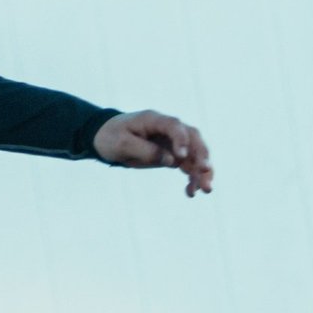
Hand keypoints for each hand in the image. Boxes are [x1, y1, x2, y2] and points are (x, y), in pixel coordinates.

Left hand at [93, 109, 212, 195]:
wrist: (107, 138)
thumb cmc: (112, 136)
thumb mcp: (122, 144)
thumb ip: (146, 151)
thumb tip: (171, 161)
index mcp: (155, 120)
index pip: (174, 126)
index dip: (180, 140)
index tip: (180, 157)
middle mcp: (169, 129)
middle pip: (193, 139)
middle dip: (202, 155)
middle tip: (206, 171)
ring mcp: (173, 142)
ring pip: (195, 154)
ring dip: (203, 172)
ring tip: (206, 190)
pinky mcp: (173, 154)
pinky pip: (189, 166)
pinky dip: (193, 178)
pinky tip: (191, 192)